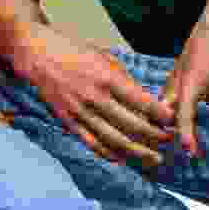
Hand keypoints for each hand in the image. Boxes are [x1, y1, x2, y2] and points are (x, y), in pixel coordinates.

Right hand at [21, 27, 174, 167]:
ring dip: (137, 152)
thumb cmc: (71, 50)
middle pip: (133, 125)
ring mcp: (80, 111)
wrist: (35, 52)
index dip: (162, 114)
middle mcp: (95, 96)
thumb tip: (142, 99)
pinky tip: (121, 159)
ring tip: (154, 158)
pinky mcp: (67, 120)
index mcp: (107, 77)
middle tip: (169, 140)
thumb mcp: (102, 56)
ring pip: (114, 139)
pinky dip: (107, 153)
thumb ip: (121, 78)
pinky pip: (90, 142)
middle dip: (155, 136)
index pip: (142, 101)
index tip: (173, 120)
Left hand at [160, 7, 208, 158]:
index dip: (159, 135)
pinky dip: (187, 131)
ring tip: (166, 164)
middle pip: (160, 122)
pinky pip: (186, 113)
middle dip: (157, 144)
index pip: (163, 117)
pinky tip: (189, 149)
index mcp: (175, 87)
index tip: (155, 155)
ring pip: (170, 120)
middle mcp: (173, 88)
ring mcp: (180, 87)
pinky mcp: (192, 85)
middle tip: (154, 166)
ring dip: (171, 143)